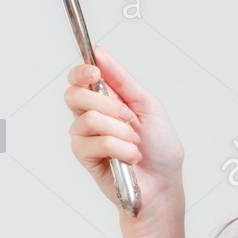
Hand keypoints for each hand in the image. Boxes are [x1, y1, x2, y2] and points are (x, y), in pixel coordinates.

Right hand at [64, 44, 183, 210]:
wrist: (163, 184)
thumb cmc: (159, 148)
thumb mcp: (148, 106)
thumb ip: (123, 80)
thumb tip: (100, 53)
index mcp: (106, 100)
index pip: (80, 79)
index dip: (82, 72)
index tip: (95, 72)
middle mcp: (90, 116)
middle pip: (75, 95)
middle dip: (108, 104)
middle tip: (130, 118)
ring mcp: (85, 137)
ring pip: (89, 118)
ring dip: (121, 130)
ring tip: (134, 143)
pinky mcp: (85, 157)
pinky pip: (96, 142)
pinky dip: (120, 148)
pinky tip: (130, 157)